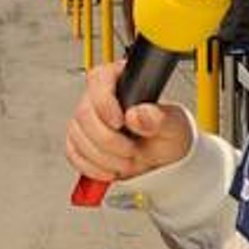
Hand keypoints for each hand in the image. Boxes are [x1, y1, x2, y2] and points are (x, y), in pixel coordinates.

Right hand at [64, 60, 191, 187]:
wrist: (160, 160)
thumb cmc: (166, 135)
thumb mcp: (174, 127)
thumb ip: (160, 119)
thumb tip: (138, 114)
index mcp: (123, 81)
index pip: (99, 79)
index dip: (105, 102)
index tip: (120, 122)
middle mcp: (99, 98)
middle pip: (84, 113)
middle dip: (108, 139)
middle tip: (130, 150)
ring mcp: (87, 120)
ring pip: (77, 135)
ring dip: (103, 157)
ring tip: (126, 161)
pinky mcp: (79, 141)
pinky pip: (74, 153)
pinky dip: (92, 167)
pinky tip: (111, 169)